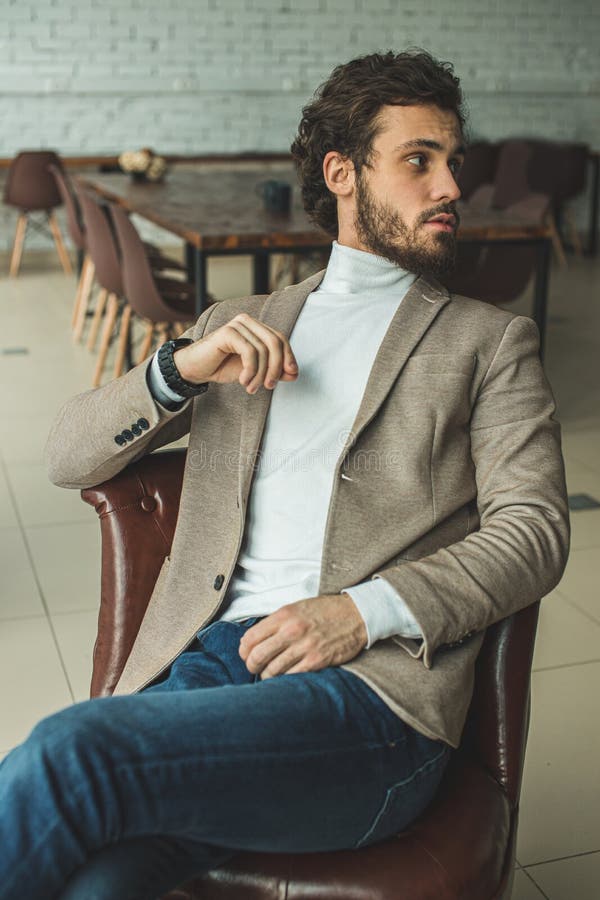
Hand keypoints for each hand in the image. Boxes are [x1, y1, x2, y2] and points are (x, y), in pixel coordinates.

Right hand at [174, 313, 298, 393]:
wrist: (196, 369)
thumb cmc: (224, 367)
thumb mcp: (255, 371)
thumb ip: (274, 371)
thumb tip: (295, 374)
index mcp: (256, 327)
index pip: (281, 339)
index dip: (289, 357)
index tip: (292, 375)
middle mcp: (248, 322)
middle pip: (275, 342)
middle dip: (276, 367)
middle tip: (268, 386)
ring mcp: (237, 325)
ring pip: (263, 350)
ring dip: (260, 374)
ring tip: (251, 387)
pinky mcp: (228, 332)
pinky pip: (249, 352)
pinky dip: (250, 370)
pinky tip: (243, 381)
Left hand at [238, 594, 367, 679]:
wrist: (357, 614)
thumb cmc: (325, 611)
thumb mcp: (297, 607)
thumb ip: (276, 622)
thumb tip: (253, 640)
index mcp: (284, 615)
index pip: (250, 638)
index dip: (243, 650)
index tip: (246, 655)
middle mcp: (292, 631)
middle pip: (257, 656)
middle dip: (252, 666)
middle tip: (254, 668)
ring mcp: (304, 647)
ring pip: (272, 670)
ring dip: (267, 675)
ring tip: (270, 674)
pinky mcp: (317, 661)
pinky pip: (292, 677)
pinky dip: (285, 680)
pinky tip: (286, 677)